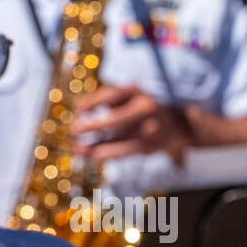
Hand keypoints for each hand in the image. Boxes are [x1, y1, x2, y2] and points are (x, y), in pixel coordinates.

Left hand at [71, 83, 191, 165]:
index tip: (78, 108)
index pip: (113, 94)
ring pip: (120, 138)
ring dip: (96, 145)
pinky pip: (126, 150)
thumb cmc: (136, 108)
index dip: (94, 101)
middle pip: (118, 118)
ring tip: (77, 149)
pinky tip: (93, 156)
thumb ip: (104, 100)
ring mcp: (150, 126)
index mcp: (135, 91)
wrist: (172, 124)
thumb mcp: (124, 97)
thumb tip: (78, 109)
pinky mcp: (150, 144)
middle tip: (73, 131)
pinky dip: (108, 153)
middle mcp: (145, 106)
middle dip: (94, 125)